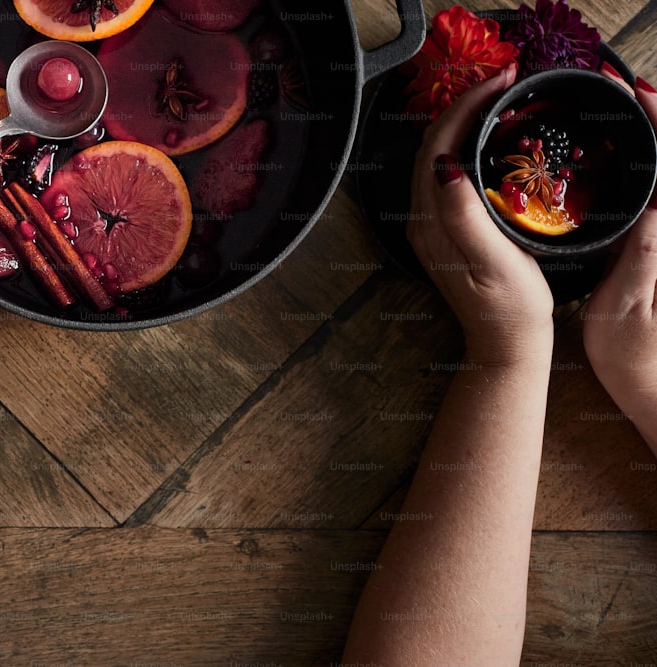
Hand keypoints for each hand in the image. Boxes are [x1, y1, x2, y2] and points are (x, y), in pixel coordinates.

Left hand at [407, 64, 554, 365]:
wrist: (505, 342)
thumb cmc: (507, 307)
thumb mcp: (491, 259)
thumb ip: (465, 214)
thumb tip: (445, 166)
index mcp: (431, 223)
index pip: (437, 147)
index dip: (465, 107)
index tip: (497, 82)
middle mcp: (422, 220)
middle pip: (433, 146)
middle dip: (464, 106)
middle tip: (503, 80)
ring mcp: (432, 225)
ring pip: (439, 157)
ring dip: (464, 122)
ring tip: (497, 98)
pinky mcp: (445, 230)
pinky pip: (449, 174)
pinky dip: (466, 145)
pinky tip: (487, 137)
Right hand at [582, 73, 656, 447]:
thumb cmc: (639, 363)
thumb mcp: (627, 313)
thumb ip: (643, 257)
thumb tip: (654, 203)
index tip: (637, 92)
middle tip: (624, 91)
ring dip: (652, 141)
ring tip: (622, 114)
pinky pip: (656, 198)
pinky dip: (647, 168)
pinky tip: (623, 162)